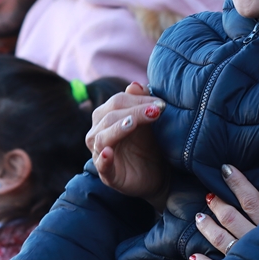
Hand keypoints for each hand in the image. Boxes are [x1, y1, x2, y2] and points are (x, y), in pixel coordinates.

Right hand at [86, 82, 168, 204]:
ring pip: (101, 138)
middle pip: (109, 116)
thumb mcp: (148, 122)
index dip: (138, 100)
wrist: (159, 174)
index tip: (161, 103)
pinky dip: (103, 159)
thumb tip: (135, 84)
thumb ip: (140, 102)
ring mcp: (100, 154)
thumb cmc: (150, 144)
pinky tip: (108, 153)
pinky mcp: (107, 175)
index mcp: (106, 117)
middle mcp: (97, 133)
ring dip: (118, 129)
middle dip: (134, 111)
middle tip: (156, 111)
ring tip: (132, 123)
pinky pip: (101, 165)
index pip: (117, 102)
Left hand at [190, 165, 258, 259]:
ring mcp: (247, 256)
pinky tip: (195, 257)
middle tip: (209, 195)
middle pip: (232, 218)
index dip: (238, 183)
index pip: (251, 200)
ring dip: (208, 228)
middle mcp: (258, 240)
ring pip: (222, 240)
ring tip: (199, 218)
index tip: (225, 169)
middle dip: (219, 205)